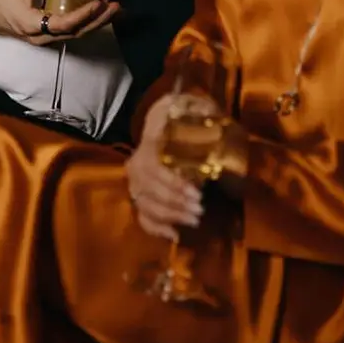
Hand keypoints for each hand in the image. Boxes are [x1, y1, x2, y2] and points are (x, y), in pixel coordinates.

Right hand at [0, 0, 120, 43]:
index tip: (99, 2)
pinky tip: (95, 13)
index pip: (64, 24)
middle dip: (97, 21)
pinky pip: (68, 32)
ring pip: (74, 35)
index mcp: (32, 24)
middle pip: (75, 33)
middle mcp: (40, 36)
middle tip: (115, 7)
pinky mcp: (44, 35)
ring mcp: (43, 38)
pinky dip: (84, 23)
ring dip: (94, 23)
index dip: (84, 14)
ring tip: (111, 10)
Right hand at [126, 92, 219, 238]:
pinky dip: (156, 229)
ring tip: (194, 220)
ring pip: (145, 205)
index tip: (197, 192)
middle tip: (200, 210)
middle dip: (175, 204)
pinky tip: (175, 235)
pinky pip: (142, 217)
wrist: (166, 124)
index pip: (153, 168)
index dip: (173, 184)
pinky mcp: (139, 196)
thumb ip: (198, 109)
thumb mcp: (189, 107)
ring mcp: (135, 183)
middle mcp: (136, 164)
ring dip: (169, 216)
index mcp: (148, 145)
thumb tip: (208, 115)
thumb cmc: (182, 119)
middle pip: (149, 190)